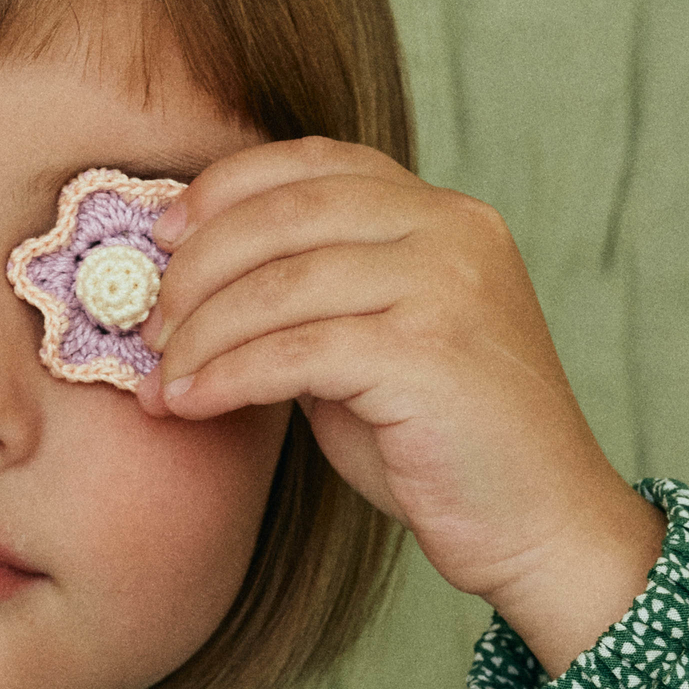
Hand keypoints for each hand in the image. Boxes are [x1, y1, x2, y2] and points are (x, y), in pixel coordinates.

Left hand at [138, 138, 665, 674]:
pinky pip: (293, 352)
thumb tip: (192, 286)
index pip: (313, 164)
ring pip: (279, 284)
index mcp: (442, 214)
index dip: (224, 190)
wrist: (542, 524)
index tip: (162, 235)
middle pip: (284, 214)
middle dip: (196, 268)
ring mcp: (448, 287)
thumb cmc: (442, 445)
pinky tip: (191, 403)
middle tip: (146, 325)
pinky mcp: (429, 354)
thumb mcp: (370, 347)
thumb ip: (306, 302)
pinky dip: (225, 377)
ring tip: (160, 381)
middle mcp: (452, 231)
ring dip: (200, 335)